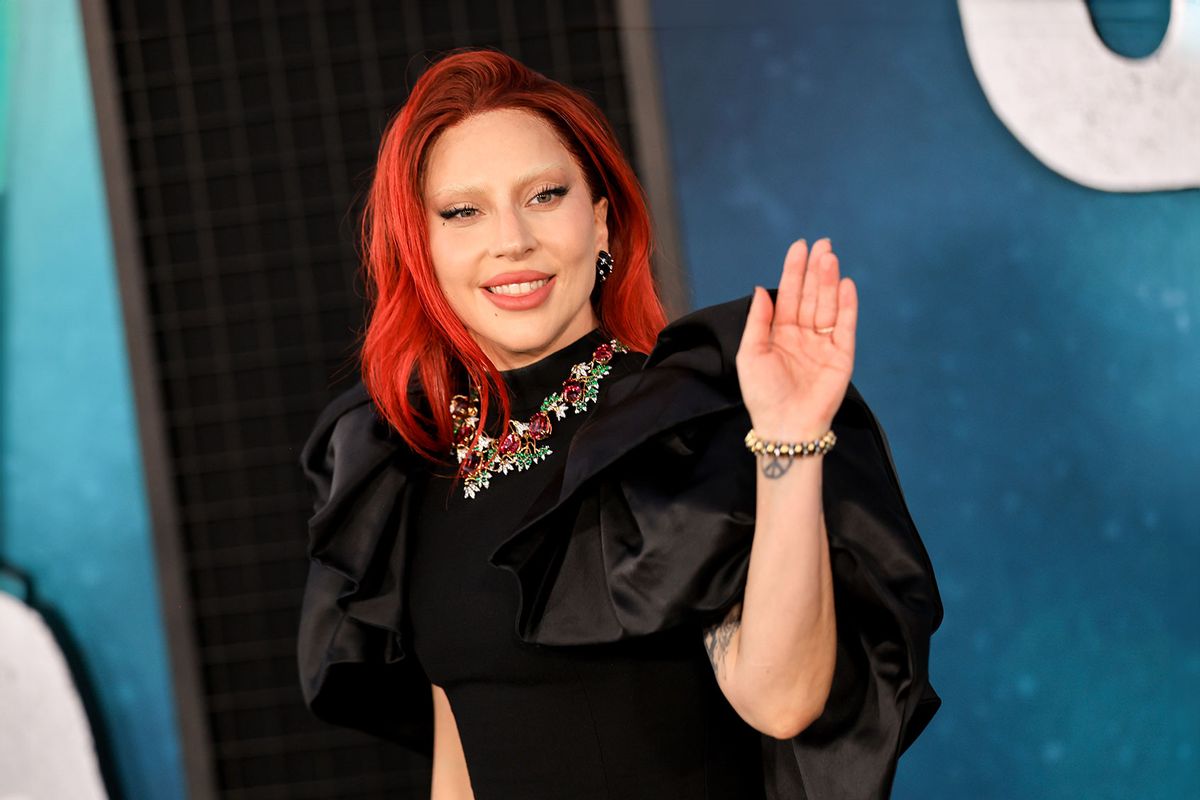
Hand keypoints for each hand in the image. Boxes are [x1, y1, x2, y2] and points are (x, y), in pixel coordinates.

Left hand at [735, 238, 857, 439]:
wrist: (785, 425)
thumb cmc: (762, 393)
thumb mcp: (750, 353)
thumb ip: (758, 320)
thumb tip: (760, 288)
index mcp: (779, 333)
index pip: (788, 295)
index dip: (793, 271)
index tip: (800, 247)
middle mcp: (803, 336)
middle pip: (811, 296)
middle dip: (815, 270)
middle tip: (822, 244)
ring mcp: (823, 345)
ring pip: (827, 306)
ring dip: (829, 282)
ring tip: (830, 258)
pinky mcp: (842, 357)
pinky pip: (845, 326)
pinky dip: (846, 306)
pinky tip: (846, 285)